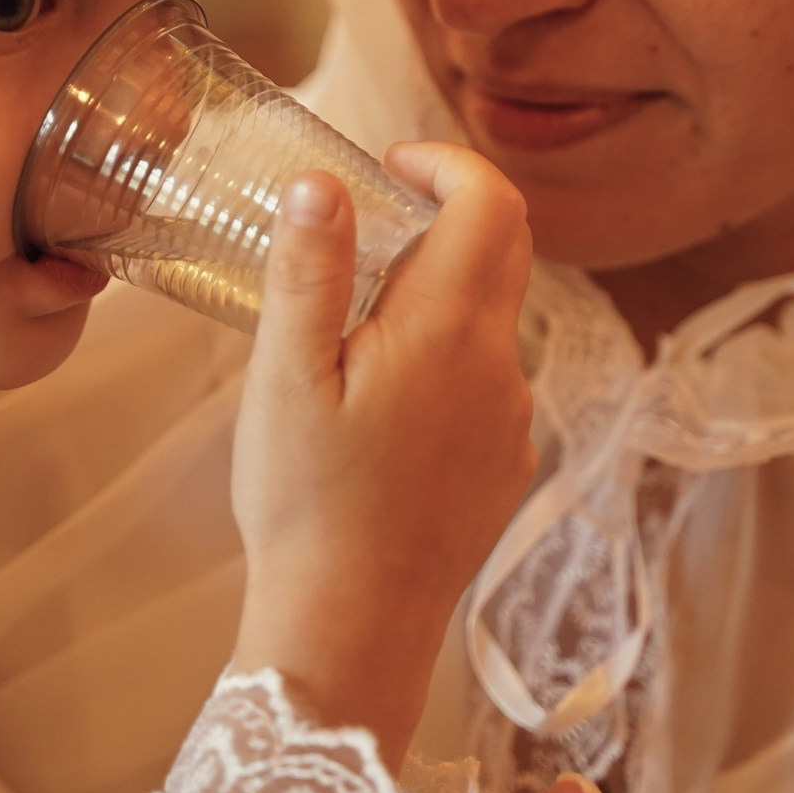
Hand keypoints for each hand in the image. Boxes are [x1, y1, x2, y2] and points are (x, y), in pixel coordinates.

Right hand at [230, 142, 534, 758]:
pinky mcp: (503, 463)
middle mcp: (498, 367)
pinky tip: (376, 406)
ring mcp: (510, 419)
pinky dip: (441, 358)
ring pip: (488, 318)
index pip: (490, 202)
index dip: (446, 162)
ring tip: (349, 332)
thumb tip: (321, 182)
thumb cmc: (306, 506)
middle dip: (441, 215)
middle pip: (500, 250)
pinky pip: (484, 380)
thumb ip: (309, 271)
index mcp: (447, 331)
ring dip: (434, 294)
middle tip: (365, 224)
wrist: (351, 630)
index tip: (388, 164)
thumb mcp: (284, 378)